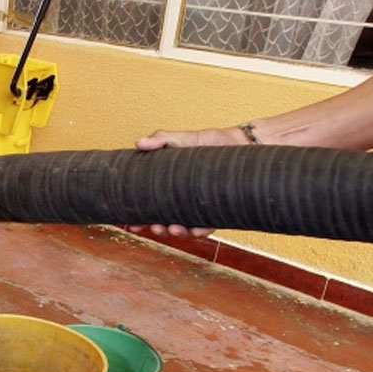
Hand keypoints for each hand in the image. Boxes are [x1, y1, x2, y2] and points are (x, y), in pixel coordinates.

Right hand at [128, 126, 248, 237]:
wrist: (241, 144)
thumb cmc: (212, 141)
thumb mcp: (183, 138)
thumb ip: (161, 139)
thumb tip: (139, 143)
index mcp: (169, 185)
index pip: (150, 204)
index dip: (139, 217)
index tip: (130, 224)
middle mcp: (182, 199)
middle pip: (164, 220)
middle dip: (157, 228)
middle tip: (154, 227)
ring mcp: (198, 205)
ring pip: (184, 227)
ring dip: (176, 232)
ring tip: (174, 228)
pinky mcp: (216, 210)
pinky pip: (207, 226)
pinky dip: (200, 231)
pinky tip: (196, 229)